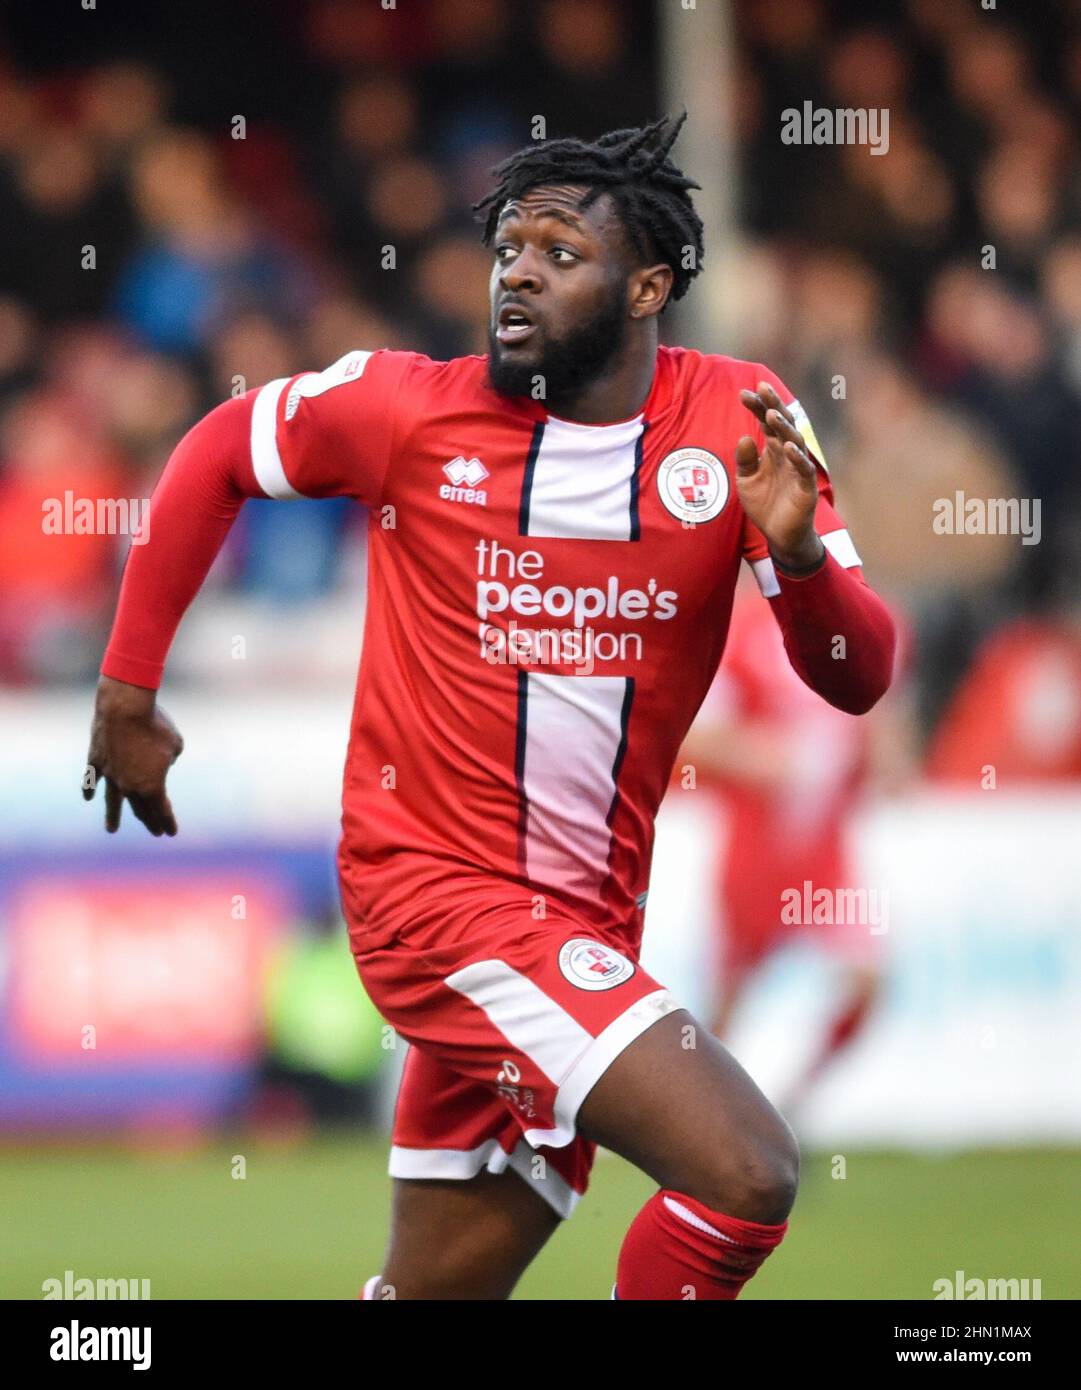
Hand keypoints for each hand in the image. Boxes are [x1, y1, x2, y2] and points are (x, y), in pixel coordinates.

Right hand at [83, 676, 183, 835]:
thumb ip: (169, 759)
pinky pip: (91, 779)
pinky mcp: (95, 760)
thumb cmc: (156, 725)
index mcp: (152, 786)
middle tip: (155, 831)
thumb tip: (160, 762)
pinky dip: (89, 788)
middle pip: (140, 809)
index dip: (167, 821)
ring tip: (112, 829)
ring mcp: (110, 775)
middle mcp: (129, 786)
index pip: (161, 810)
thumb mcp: (175, 745)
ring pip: (112, 801)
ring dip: (113, 816)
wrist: (125, 709)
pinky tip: (88, 797)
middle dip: (149, 821)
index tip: (171, 832)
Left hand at [736, 381, 823, 570]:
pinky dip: (797, 457)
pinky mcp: (806, 486)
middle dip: (772, 405)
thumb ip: (744, 460)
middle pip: (782, 423)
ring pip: (794, 441)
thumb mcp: (746, 481)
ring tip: (771, 413)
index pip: (765, 422)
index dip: (756, 406)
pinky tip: (788, 447)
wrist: (779, 535)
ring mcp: (798, 468)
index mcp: (773, 449)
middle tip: (762, 387)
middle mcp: (787, 453)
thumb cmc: (764, 505)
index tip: (742, 393)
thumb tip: (744, 436)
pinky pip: (803, 469)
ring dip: (783, 427)